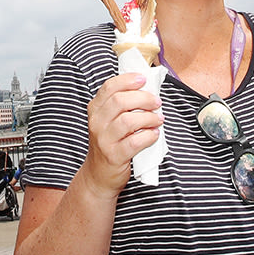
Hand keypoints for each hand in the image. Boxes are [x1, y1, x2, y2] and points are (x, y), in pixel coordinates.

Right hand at [75, 72, 162, 196]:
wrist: (99, 175)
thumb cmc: (109, 144)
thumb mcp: (108, 121)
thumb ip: (121, 105)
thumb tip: (147, 90)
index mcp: (95, 109)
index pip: (109, 87)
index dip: (127, 80)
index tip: (143, 79)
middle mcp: (97, 123)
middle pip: (120, 101)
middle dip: (143, 98)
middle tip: (157, 102)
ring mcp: (104, 140)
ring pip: (128, 121)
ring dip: (148, 118)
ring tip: (158, 120)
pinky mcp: (114, 155)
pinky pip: (134, 142)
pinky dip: (148, 136)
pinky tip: (154, 134)